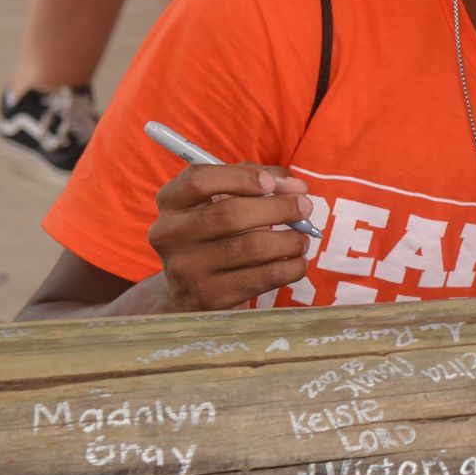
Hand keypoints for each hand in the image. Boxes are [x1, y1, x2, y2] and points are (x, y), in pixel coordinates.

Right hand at [146, 165, 313, 311]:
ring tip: (302, 238)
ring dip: (290, 240)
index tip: (271, 184)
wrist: (191, 293)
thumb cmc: (217, 235)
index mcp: (171, 202)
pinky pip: (263, 277)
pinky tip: (297, 262)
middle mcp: (170, 234)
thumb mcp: (224, 202)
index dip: (240, 177)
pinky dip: (291, 267)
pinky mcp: (210, 297)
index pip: (198, 180)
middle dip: (279, 208)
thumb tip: (296, 187)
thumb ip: (258, 183)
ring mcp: (187, 269)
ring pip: (252, 247)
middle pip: (231, 214)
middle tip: (305, 207)